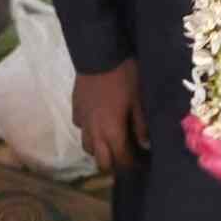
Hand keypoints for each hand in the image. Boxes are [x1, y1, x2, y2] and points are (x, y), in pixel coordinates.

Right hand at [73, 59, 147, 173]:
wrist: (98, 53)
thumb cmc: (124, 76)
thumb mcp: (139, 99)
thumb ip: (141, 125)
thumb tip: (145, 144)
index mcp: (112, 131)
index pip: (122, 160)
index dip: (133, 166)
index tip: (143, 166)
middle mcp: (94, 132)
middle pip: (102, 162)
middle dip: (115, 165)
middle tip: (128, 158)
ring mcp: (82, 121)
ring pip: (88, 148)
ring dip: (100, 150)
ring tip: (111, 143)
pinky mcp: (75, 109)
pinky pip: (81, 129)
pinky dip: (90, 132)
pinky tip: (98, 123)